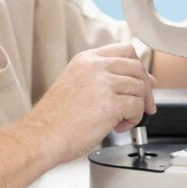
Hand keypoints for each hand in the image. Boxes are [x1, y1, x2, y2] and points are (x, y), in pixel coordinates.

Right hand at [17, 44, 155, 165]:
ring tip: (120, 120)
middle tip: (142, 107)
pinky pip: (137, 107)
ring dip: (137, 108)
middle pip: (138, 68)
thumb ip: (104, 79)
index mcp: (86, 60)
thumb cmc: (55, 119)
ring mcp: (103, 83)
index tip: (142, 83)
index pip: (125, 50)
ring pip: (140, 88)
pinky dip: (133, 120)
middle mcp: (95, 67)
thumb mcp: (76, 85)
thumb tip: (142, 82)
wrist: (40, 136)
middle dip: (145, 89)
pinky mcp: (110, 104)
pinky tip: (117, 127)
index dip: (138, 68)